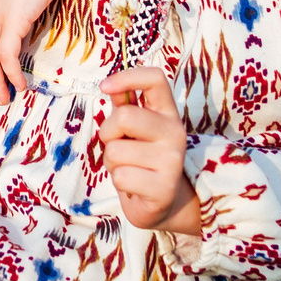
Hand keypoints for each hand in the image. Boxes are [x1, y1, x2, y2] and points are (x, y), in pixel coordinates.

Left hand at [99, 67, 199, 234]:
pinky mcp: (164, 188)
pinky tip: (134, 186)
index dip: (127, 77)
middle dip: (109, 132)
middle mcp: (175, 133)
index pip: (156, 79)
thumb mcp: (134, 130)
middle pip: (125, 116)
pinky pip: (120, 176)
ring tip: (129, 168)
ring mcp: (172, 161)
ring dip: (112, 162)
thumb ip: (125, 106)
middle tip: (119, 145)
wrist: (163, 203)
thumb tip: (111, 86)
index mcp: (168, 113)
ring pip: (116, 150)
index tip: (105, 86)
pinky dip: (119, 182)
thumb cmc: (141, 159)